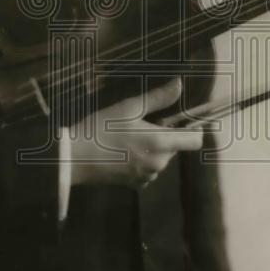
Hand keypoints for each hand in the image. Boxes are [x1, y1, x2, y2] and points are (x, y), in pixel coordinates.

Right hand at [70, 78, 203, 188]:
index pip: (195, 141)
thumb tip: (179, 85)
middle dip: (165, 136)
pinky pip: (148, 171)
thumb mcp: (128, 108)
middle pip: (176, 148)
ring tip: (127, 139)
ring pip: (161, 159)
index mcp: (160, 143)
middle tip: (140, 125)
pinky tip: (122, 154)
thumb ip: (158, 98)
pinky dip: (142, 162)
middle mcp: (159, 163)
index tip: (178, 121)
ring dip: (153, 149)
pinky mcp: (136, 186)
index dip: (192, 129)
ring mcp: (148, 177)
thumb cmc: (100, 129)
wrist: (74, 158)